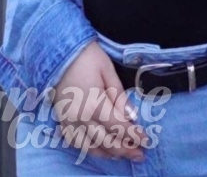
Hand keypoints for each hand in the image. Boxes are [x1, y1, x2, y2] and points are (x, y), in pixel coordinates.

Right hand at [53, 41, 144, 161]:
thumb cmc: (87, 57)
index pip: (119, 126)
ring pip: (90, 147)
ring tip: (122, 154)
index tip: (147, 141)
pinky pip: (74, 142)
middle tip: (140, 154)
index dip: (134, 136)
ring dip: (108, 153)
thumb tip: (132, 116)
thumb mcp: (108, 70)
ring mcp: (69, 121)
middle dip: (125, 149)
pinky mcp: (61, 120)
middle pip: (107, 141)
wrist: (59, 51)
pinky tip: (99, 149)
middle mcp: (81, 117)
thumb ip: (120, 96)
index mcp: (95, 104)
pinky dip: (88, 149)